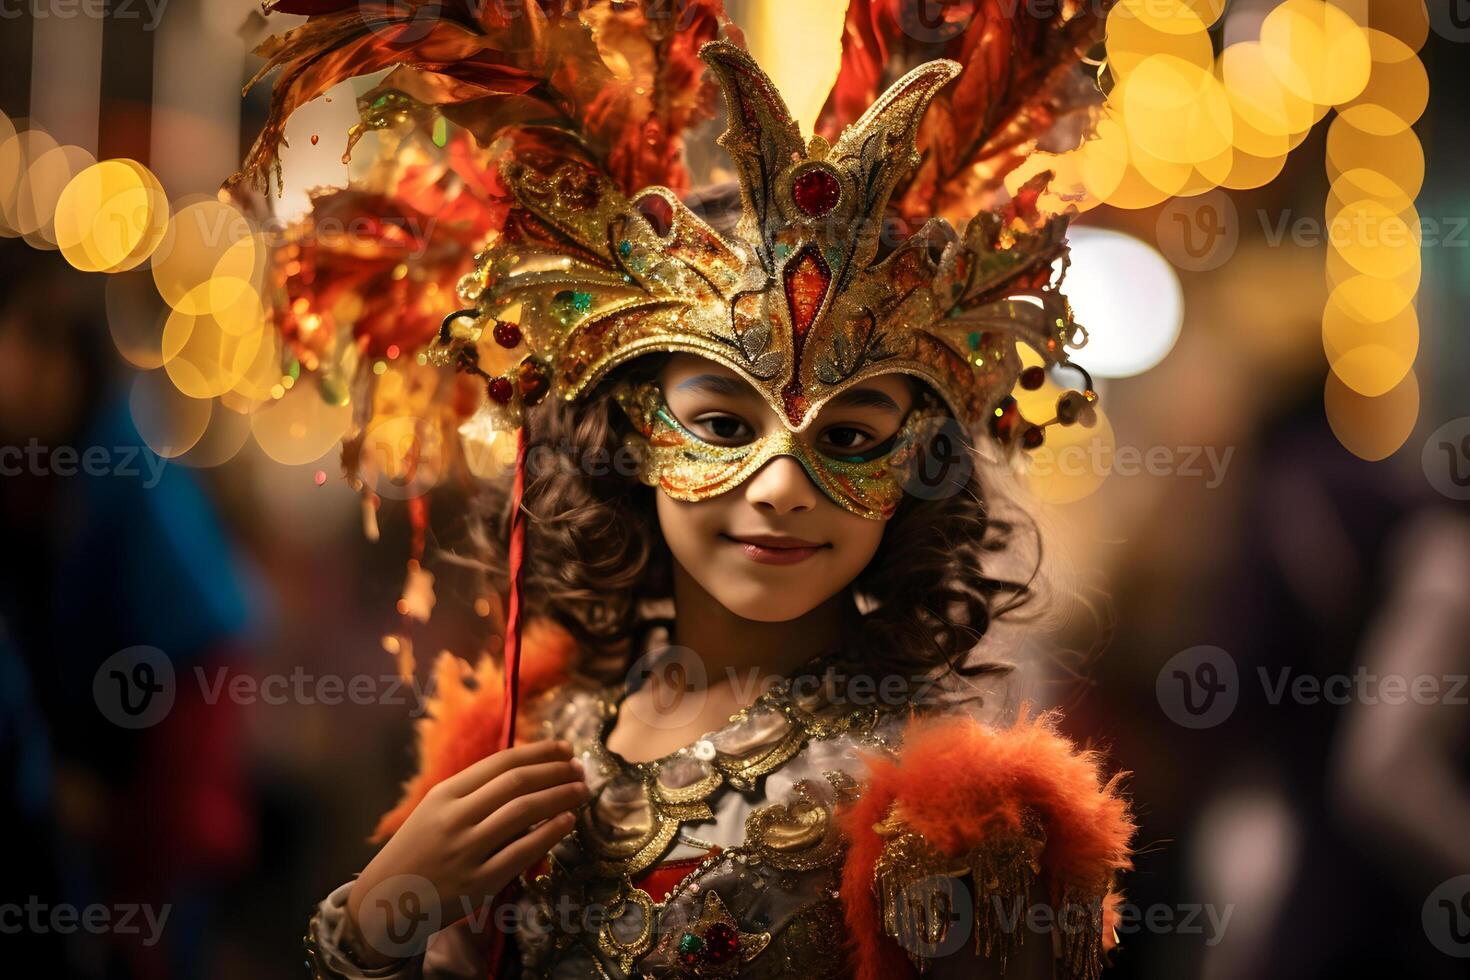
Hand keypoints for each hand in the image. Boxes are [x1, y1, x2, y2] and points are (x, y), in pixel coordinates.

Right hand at [345, 739, 588, 966]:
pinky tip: (567, 821)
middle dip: (555, 772)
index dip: (539, 753)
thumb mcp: (435, 811)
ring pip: (523, 812)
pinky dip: (550, 832)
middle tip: (580, 769)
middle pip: (516, 782)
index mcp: (444, 794)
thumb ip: (475, 793)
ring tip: (581, 791)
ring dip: (559, 797)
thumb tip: (530, 770)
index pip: (501, 763)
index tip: (565, 749)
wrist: (387, 901)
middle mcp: (454, 818)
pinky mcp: (479, 883)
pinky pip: (523, 851)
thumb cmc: (419, 851)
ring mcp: (466, 851)